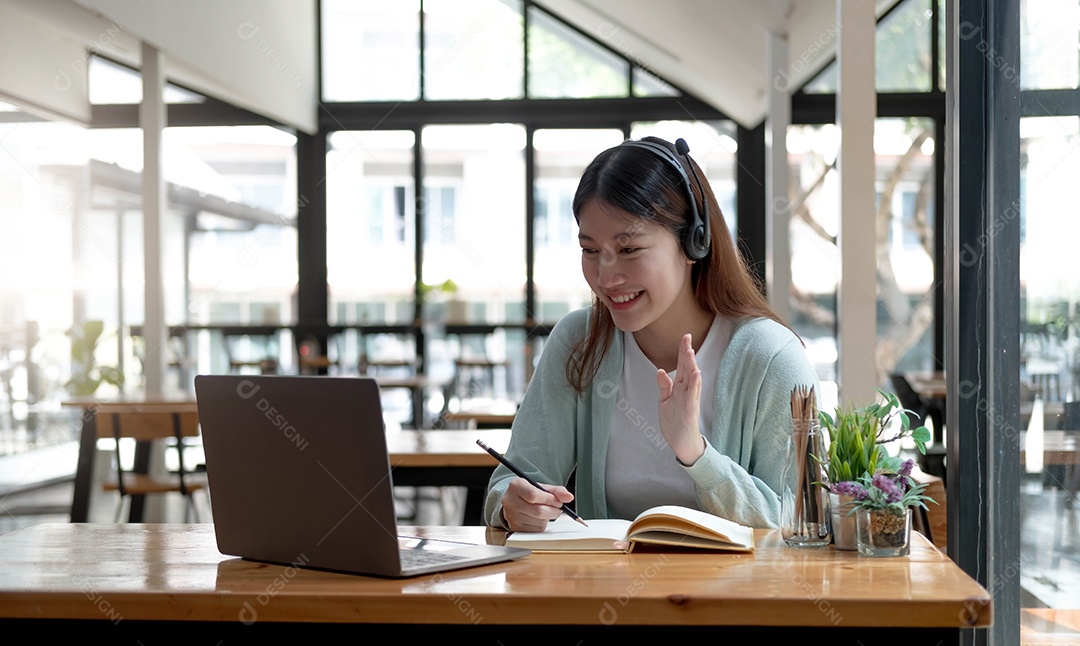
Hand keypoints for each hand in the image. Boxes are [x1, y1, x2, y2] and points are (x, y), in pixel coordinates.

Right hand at [500, 478, 574, 531]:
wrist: (513, 501)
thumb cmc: (528, 493)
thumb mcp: (541, 487)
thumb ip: (557, 491)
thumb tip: (568, 497)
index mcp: (516, 486)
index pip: (534, 495)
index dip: (549, 499)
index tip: (558, 501)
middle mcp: (510, 501)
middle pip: (538, 511)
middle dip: (553, 511)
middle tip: (557, 508)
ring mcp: (511, 516)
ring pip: (539, 522)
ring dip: (548, 518)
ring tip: (545, 511)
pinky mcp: (515, 528)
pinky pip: (536, 530)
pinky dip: (542, 525)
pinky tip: (539, 518)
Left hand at [657, 333, 704, 464]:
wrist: (682, 443)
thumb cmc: (675, 422)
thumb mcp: (665, 401)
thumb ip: (664, 386)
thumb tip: (660, 371)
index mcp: (680, 388)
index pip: (682, 366)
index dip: (682, 352)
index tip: (684, 337)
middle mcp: (686, 391)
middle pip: (687, 368)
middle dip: (686, 353)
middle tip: (687, 336)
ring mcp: (689, 399)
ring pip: (691, 379)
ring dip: (691, 365)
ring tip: (690, 351)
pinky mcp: (690, 409)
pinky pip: (693, 395)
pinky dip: (695, 384)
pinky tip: (696, 373)